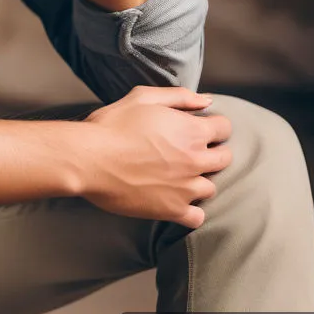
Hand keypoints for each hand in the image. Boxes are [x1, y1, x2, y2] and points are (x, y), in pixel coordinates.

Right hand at [76, 86, 232, 228]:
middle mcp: (195, 160)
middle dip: (212, 152)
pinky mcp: (172, 209)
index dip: (212, 126)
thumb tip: (207, 101)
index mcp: (191, 130)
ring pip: (211, 187)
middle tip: (188, 151)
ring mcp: (186, 188)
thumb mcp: (142, 97)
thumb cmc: (112, 125)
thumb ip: (179, 96)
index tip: (198, 128)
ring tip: (178, 175)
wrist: (89, 158)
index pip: (225, 128)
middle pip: (224, 159)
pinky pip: (197, 216)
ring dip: (199, 180)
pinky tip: (176, 198)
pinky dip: (191, 209)